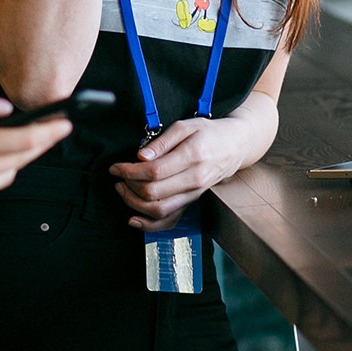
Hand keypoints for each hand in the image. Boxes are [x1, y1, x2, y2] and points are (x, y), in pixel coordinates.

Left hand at [108, 115, 253, 231]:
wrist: (234, 146)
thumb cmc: (209, 133)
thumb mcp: (185, 126)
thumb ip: (162, 141)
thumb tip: (141, 156)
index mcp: (192, 157)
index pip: (154, 171)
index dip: (129, 171)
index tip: (116, 167)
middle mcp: (194, 180)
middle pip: (153, 192)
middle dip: (129, 185)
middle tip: (120, 175)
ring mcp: (194, 194)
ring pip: (159, 210)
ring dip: (134, 203)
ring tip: (123, 190)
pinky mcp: (192, 201)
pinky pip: (170, 220)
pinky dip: (150, 224)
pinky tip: (134, 219)